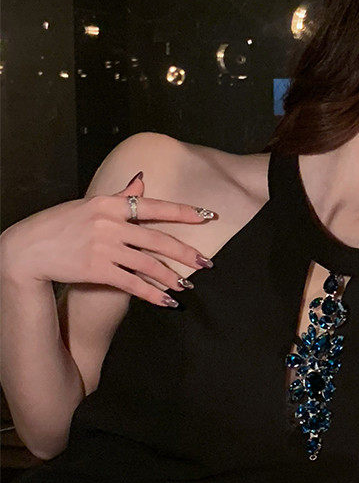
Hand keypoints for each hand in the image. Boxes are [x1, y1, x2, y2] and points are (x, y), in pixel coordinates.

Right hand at [1, 172, 216, 307]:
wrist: (28, 249)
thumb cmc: (59, 225)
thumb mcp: (89, 204)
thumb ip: (120, 195)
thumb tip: (142, 180)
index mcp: (109, 204)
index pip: (153, 206)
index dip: (183, 212)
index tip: (206, 216)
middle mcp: (109, 224)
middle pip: (157, 239)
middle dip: (185, 252)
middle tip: (206, 263)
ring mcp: (104, 248)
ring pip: (148, 264)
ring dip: (171, 277)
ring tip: (188, 286)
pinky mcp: (97, 270)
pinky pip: (132, 284)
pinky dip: (152, 294)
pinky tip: (167, 301)